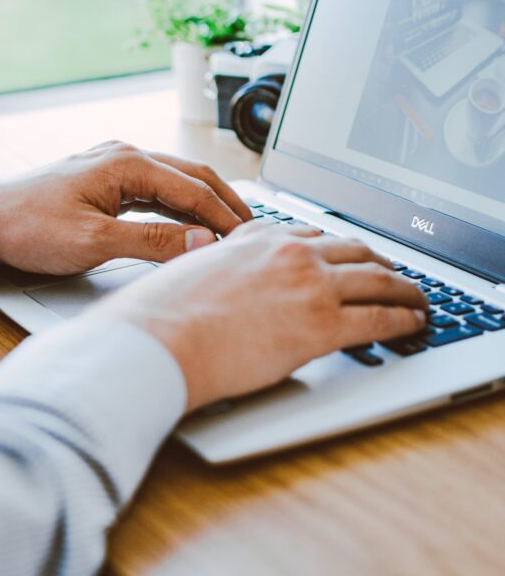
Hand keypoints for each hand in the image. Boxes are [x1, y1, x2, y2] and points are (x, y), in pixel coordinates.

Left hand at [0, 141, 250, 273]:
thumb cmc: (29, 227)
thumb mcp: (94, 241)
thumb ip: (152, 242)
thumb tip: (202, 242)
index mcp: (126, 163)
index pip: (194, 188)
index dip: (226, 215)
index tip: (248, 240)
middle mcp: (125, 156)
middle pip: (193, 175)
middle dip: (227, 202)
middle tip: (254, 230)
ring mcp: (115, 165)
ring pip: (177, 181)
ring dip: (206, 204)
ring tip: (231, 229)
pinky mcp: (107, 181)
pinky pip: (157, 190)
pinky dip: (181, 207)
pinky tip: (191, 225)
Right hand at [90, 222, 428, 411]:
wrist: (157, 341)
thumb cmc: (160, 315)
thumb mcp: (189, 270)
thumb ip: (217, 263)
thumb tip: (219, 268)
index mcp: (256, 237)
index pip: (313, 234)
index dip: (341, 246)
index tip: (350, 255)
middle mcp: (288, 253)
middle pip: (354, 249)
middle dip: (381, 261)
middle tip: (394, 274)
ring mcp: (309, 285)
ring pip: (377, 278)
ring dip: (405, 288)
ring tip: (417, 298)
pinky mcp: (321, 325)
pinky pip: (379, 318)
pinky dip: (403, 319)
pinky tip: (411, 324)